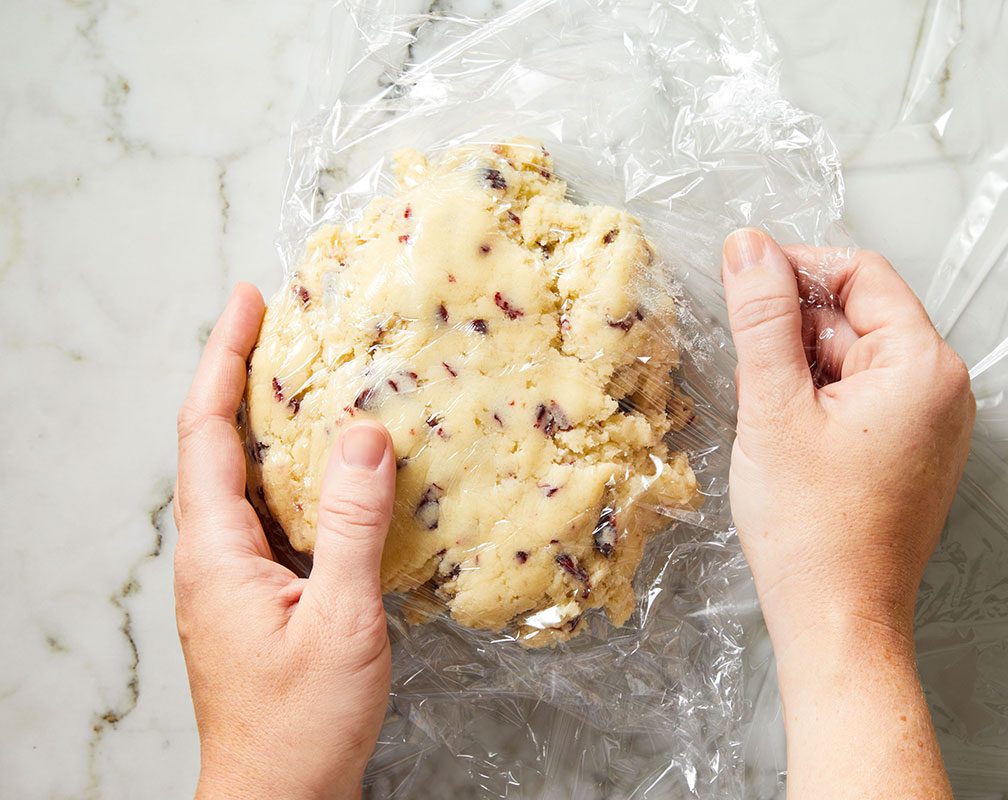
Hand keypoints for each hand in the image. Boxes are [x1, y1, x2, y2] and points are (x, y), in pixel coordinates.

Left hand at [173, 284, 397, 799]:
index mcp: (217, 552)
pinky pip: (274, 514)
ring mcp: (233, 578)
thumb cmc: (300, 723)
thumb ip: (352, 525)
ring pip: (248, 479)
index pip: (207, 432)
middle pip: (218, 444)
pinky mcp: (259, 596)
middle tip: (288, 325)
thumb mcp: (340, 618)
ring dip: (273, 423)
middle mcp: (214, 556)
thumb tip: (364, 435)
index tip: (247, 303)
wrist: (278, 798)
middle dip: (245, 377)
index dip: (223, 360)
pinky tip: (340, 471)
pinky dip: (300, 474)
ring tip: (316, 379)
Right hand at [722, 229, 973, 797]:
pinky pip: (861, 398)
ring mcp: (930, 424)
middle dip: (793, 328)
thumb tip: (748, 246)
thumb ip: (761, 317)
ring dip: (800, 369)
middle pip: (856, 315)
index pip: (860, 272)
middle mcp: (942, 388)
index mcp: (923, 365)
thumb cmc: (812, 530)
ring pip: (852, 359)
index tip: (740, 280)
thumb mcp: (773, 407)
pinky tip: (785, 437)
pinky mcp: (911, 453)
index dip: (795, 267)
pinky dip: (817, 401)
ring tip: (766, 419)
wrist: (838, 621)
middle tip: (746, 370)